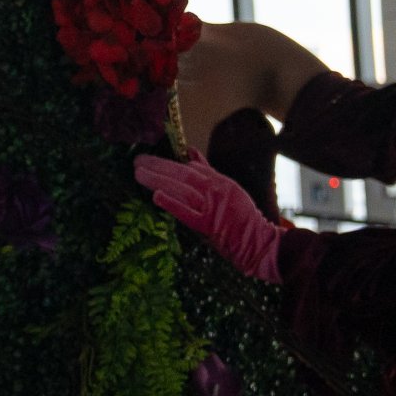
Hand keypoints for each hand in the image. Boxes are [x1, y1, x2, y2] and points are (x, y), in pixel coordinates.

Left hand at [134, 150, 282, 282]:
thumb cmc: (242, 217)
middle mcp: (216, 190)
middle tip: (137, 161)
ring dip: (159, 179)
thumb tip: (189, 153)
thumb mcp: (228, 188)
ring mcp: (212, 207)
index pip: (190, 167)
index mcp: (220, 182)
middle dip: (158, 166)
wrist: (258, 243)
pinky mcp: (209, 225)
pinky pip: (187, 213)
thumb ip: (208, 172)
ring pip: (182, 188)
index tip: (150, 158)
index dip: (168, 161)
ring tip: (139, 174)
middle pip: (183, 173)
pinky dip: (172, 203)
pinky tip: (156, 196)